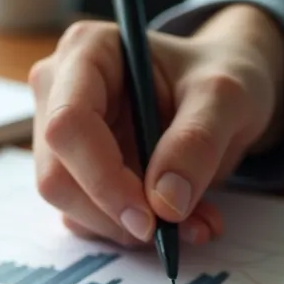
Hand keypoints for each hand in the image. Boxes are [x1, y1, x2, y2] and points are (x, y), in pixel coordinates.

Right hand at [27, 4, 283, 247]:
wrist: (222, 96)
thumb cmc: (221, 77)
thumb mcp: (226, 98)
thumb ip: (197, 141)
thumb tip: (165, 202)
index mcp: (87, 52)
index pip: (68, 124)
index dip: (102, 177)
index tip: (150, 217)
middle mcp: (58, 91)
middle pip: (57, 173)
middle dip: (113, 212)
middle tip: (171, 228)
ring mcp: (62, 137)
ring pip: (66, 204)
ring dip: (126, 228)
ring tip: (190, 222)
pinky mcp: (73, 172)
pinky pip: (85, 218)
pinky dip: (129, 231)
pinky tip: (174, 221)